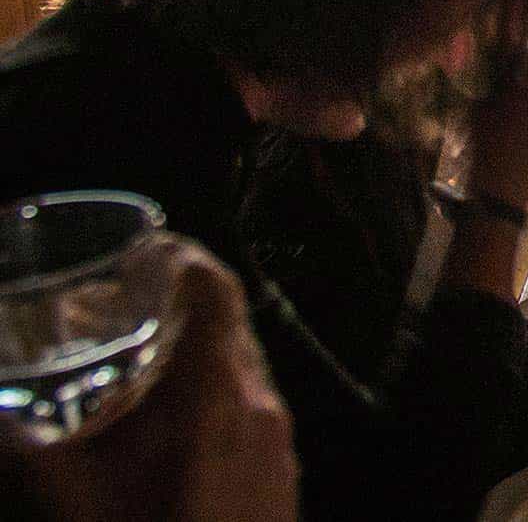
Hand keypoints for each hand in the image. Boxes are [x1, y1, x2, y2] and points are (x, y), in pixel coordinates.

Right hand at [4, 234, 297, 521]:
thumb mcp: (43, 496)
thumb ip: (3, 440)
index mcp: (211, 389)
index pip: (212, 288)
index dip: (178, 258)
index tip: (139, 253)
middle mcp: (259, 407)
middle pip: (227, 333)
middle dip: (174, 317)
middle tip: (119, 318)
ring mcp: (278, 454)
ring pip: (238, 384)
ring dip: (189, 373)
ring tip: (130, 386)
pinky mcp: (279, 495)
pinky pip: (247, 431)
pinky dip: (206, 420)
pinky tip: (159, 453)